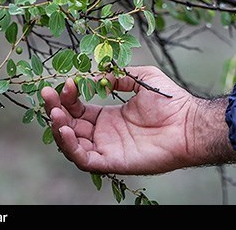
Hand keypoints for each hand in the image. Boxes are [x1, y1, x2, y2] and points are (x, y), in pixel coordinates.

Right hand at [41, 66, 235, 174]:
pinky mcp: (112, 162)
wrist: (188, 123)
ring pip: (72, 143)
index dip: (68, 97)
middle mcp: (104, 134)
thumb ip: (120, 75)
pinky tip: (66, 130)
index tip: (67, 81)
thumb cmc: (171, 102)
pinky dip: (71, 147)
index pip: (78, 109)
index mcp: (109, 117)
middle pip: (69, 125)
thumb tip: (98, 73)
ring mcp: (107, 149)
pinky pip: (84, 159)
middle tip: (47, 93)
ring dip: (58, 128)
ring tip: (54, 112)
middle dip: (55, 110)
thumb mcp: (143, 78)